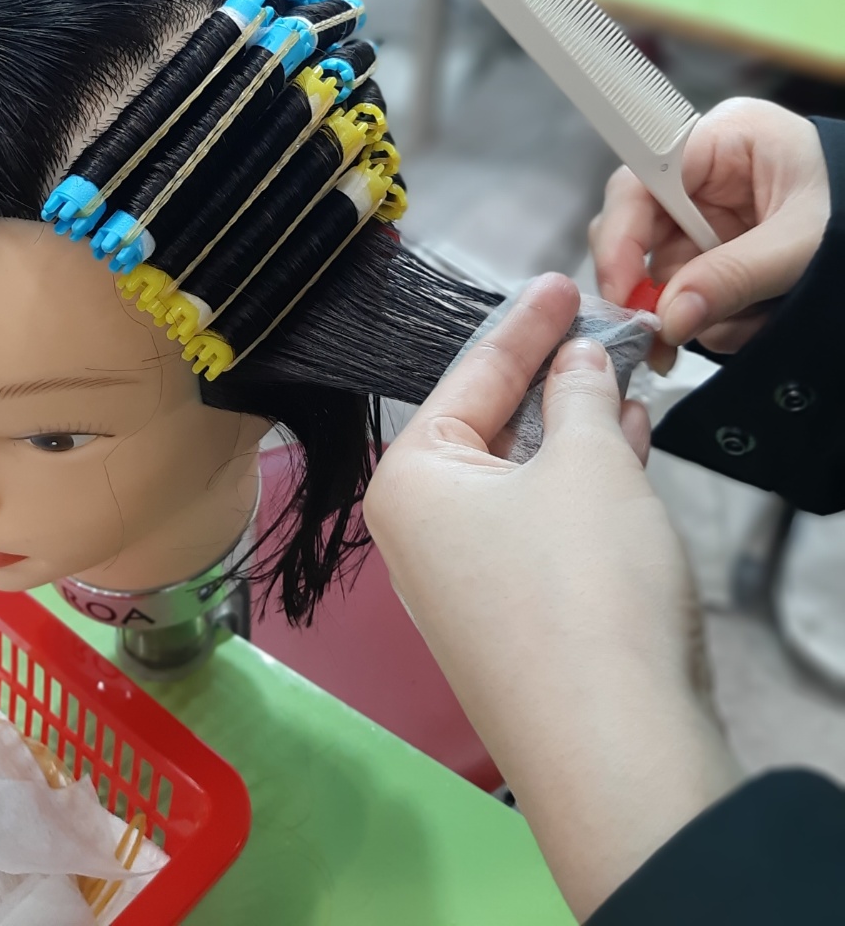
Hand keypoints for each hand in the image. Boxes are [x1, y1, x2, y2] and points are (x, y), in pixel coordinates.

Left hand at [364, 275, 738, 921]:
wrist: (616, 750)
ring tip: (622, 378)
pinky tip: (625, 447)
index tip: (561, 284)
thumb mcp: (587, 463)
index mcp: (409, 481)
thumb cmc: (581, 585)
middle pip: (491, 426)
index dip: (524, 324)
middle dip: (552, 378)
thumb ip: (580, 395)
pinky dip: (583, 484)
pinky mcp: (514, 622)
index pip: (468, 375)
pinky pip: (542, 525)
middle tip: (601, 328)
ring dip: (576, 428)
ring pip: (523, 477)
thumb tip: (578, 360)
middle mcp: (420, 531)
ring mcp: (465, 584)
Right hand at [591, 99, 829, 370]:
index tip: (622, 293)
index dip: (620, 236)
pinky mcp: (719, 252)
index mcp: (722, 141)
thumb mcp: (803, 245)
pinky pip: (691, 291)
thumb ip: (733, 277)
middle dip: (658, 289)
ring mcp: (708, 216)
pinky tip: (750, 323)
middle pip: (641, 233)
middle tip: (665, 338)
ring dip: (695, 311)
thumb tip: (669, 319)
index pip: (639, 182)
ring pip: (665, 273)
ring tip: (746, 326)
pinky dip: (715, 318)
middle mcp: (703, 175)